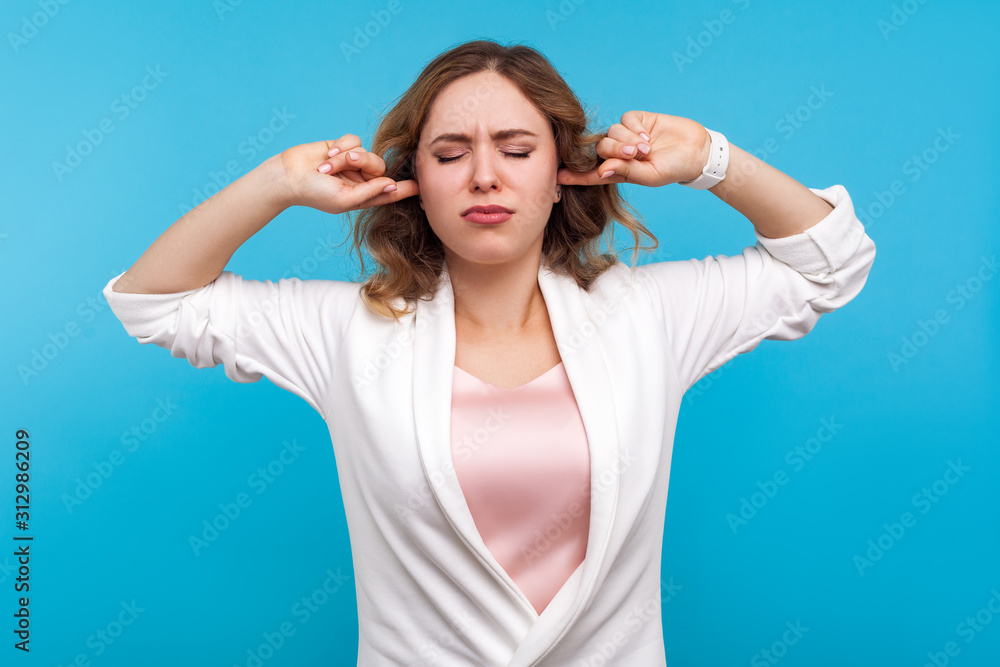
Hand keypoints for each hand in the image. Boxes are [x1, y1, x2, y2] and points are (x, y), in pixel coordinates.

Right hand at [276, 135, 418, 213]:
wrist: (288, 175)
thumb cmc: (314, 193)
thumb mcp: (344, 198)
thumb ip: (369, 193)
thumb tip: (391, 185)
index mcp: (363, 196)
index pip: (389, 192)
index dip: (405, 189)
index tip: (421, 186)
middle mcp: (361, 180)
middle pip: (380, 166)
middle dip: (364, 162)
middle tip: (346, 163)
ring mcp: (352, 163)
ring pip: (365, 152)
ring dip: (347, 156)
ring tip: (327, 164)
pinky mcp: (342, 147)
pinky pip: (354, 140)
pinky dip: (341, 145)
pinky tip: (327, 153)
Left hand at [556, 111, 710, 187]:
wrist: (697, 150)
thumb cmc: (673, 169)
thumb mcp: (649, 175)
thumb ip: (625, 171)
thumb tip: (601, 170)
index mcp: (619, 171)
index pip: (591, 173)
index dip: (575, 175)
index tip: (557, 177)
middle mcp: (620, 153)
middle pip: (601, 148)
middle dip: (615, 150)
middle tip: (636, 154)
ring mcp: (628, 135)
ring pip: (612, 132)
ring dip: (628, 140)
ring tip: (647, 148)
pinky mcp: (638, 120)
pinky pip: (624, 119)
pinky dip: (634, 127)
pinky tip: (648, 136)